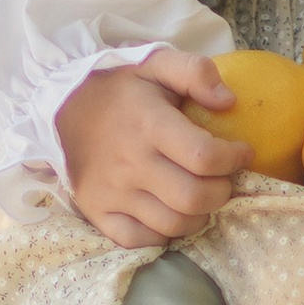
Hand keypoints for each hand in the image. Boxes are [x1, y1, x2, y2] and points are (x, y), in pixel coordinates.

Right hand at [59, 46, 247, 247]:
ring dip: (199, 215)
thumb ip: (196, 72)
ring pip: (173, 224)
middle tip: (223, 179)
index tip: (242, 152)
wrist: (61, 108)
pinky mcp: (97, 212)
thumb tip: (229, 101)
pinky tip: (170, 213)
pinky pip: (140, 240)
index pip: (203, 156)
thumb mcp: (156, 64)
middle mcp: (130, 163)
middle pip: (194, 198)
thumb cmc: (119, 89)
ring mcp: (112, 193)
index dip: (234, 159)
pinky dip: (163, 234)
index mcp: (148, 125)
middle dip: (222, 192)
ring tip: (201, 196)